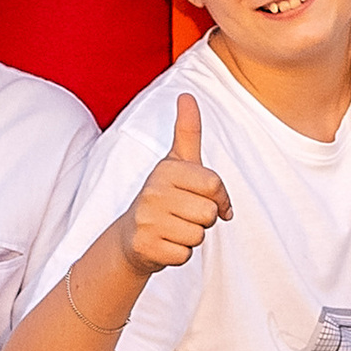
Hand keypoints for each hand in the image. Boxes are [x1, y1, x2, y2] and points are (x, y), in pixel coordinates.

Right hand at [111, 94, 230, 281]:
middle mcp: (153, 191)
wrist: (131, 237)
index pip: (214, 185)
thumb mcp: (176, 163)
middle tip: (184, 216)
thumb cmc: (163, 197)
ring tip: (174, 229)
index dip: (219, 198)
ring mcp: (147, 219)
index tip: (209, 200)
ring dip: (192, 237)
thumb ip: (187, 130)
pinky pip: (185, 255)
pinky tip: (165, 244)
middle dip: (204, 220)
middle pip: (209, 213)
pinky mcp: (145, 246)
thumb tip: (187, 95)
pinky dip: (179, 254)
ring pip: (198, 235)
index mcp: (166, 170)